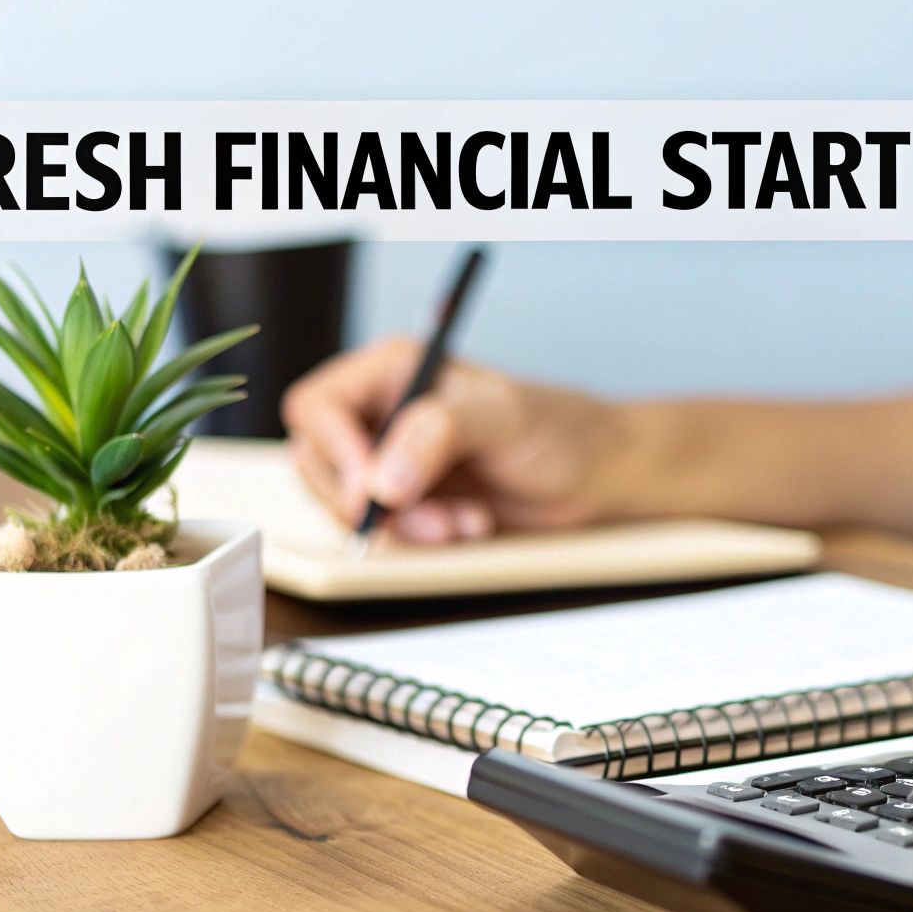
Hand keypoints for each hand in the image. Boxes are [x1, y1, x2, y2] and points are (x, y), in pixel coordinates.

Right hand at [281, 338, 629, 543]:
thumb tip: (382, 480)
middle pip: (317, 463)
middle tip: (422, 516)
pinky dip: (419, 540)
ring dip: (400, 526)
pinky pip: (382, 532)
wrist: (595, 475)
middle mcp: (383, 414)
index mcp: (393, 371)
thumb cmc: (557, 429)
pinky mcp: (410, 504)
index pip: (318, 406)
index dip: (333, 450)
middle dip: (366, 499)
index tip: (371, 487)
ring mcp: (392, 463)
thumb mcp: (501, 418)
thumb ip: (438, 433)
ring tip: (461, 522)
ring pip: (346, 505)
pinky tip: (468, 526)